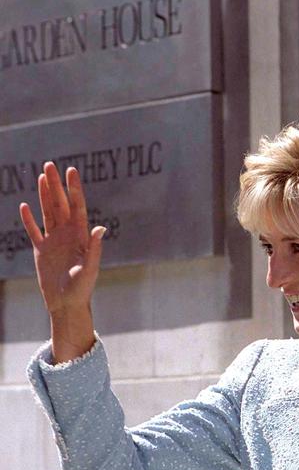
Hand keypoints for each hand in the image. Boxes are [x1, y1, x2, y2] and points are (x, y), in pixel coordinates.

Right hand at [18, 163, 103, 315]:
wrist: (67, 305)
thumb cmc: (82, 289)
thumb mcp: (89, 269)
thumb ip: (94, 249)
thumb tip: (101, 228)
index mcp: (80, 237)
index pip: (77, 207)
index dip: (73, 189)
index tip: (70, 170)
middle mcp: (67, 236)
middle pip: (60, 205)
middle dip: (55, 185)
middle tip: (49, 165)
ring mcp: (54, 242)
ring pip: (48, 213)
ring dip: (44, 196)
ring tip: (41, 177)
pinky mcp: (41, 251)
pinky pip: (34, 232)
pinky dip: (29, 220)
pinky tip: (25, 206)